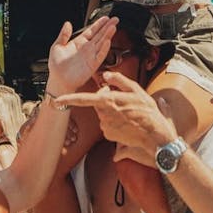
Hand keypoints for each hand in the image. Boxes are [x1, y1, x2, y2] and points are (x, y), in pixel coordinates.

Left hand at [46, 16, 116, 95]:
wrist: (58, 81)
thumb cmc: (57, 66)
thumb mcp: (57, 46)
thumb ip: (63, 35)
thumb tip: (67, 23)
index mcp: (79, 42)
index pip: (91, 30)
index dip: (99, 24)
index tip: (106, 18)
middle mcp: (87, 48)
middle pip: (100, 35)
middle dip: (108, 26)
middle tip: (115, 19)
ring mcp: (91, 56)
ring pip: (102, 43)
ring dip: (108, 35)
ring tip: (113, 27)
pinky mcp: (92, 65)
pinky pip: (100, 55)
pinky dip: (104, 49)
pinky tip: (108, 41)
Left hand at [57, 72, 176, 153]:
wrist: (157, 138)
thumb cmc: (149, 113)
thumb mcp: (137, 90)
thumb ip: (119, 80)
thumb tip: (106, 75)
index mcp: (109, 101)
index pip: (83, 99)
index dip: (68, 100)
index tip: (56, 100)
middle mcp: (105, 115)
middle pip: (98, 103)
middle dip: (106, 100)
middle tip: (124, 101)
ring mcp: (107, 127)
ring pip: (104, 115)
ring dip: (113, 112)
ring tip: (130, 114)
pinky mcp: (111, 137)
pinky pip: (109, 126)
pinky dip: (116, 123)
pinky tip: (129, 124)